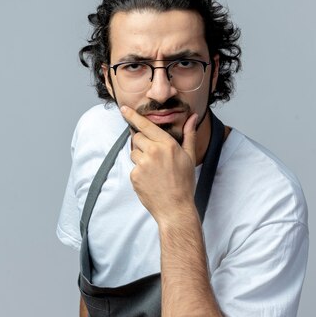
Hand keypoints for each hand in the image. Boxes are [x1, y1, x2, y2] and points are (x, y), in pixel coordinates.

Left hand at [120, 105, 198, 223]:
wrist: (175, 207)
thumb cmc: (184, 182)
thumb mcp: (190, 157)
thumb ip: (189, 134)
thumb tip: (192, 117)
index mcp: (168, 145)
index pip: (146, 126)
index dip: (133, 116)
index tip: (123, 108)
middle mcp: (154, 152)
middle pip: (138, 137)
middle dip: (144, 143)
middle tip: (155, 157)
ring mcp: (143, 164)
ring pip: (134, 152)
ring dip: (141, 158)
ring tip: (154, 171)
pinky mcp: (135, 175)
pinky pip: (133, 167)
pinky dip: (139, 172)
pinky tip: (150, 180)